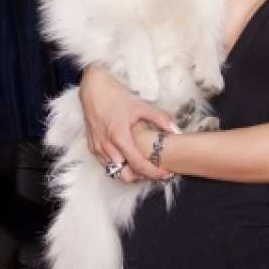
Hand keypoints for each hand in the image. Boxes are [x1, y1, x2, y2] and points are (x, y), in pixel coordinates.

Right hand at [79, 64, 176, 182]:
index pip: (138, 165)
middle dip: (141, 177)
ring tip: (144, 165)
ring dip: (130, 173)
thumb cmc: (116, 97)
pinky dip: (119, 166)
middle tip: (154, 171)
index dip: (154, 173)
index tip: (165, 173)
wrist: (93, 90)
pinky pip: (106, 165)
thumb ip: (161, 118)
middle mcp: (107, 146)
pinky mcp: (92, 148)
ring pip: (115, 173)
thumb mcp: (141, 105)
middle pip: (125, 176)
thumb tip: (176, 131)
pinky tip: (129, 158)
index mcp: (119, 137)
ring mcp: (98, 149)